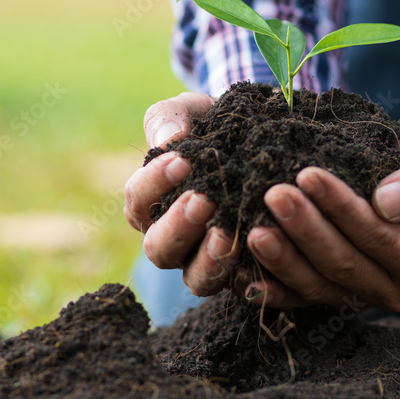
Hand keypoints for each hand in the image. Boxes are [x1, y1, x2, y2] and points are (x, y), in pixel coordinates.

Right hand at [123, 92, 240, 294]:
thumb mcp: (190, 112)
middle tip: (203, 200)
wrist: (258, 136)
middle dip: (179, 225)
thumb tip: (169, 141)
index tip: (182, 160)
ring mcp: (205, 261)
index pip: (138, 200)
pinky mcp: (241, 273)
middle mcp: (172, 239)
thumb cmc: (213, 125)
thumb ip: (170, 119)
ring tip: (229, 232)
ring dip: (209, 258)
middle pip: (159, 249)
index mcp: (150, 204)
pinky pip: (237, 286)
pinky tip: (261, 249)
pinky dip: (247, 275)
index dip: (154, 183)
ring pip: (196, 278)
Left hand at [242, 112, 399, 311]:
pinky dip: (270, 288)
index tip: (308, 175)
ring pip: (316, 285)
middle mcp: (394, 291)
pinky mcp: (331, 296)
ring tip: (253, 229)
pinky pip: (297, 298)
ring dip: (282, 259)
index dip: (342, 209)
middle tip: (273, 195)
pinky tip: (242, 274)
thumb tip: (388, 202)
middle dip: (305, 231)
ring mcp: (359, 299)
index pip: (378, 238)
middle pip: (343, 265)